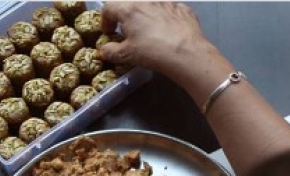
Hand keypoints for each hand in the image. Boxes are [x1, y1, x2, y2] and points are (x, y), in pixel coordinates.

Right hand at [100, 2, 218, 84]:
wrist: (186, 53)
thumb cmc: (152, 52)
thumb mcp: (128, 55)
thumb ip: (112, 51)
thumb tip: (103, 50)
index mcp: (128, 9)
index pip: (109, 8)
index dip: (105, 20)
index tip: (109, 32)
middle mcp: (146, 0)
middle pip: (130, 4)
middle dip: (126, 16)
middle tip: (129, 32)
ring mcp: (165, 2)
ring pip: (150, 5)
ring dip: (146, 16)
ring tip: (150, 32)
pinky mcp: (182, 8)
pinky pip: (169, 10)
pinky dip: (166, 18)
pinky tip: (169, 32)